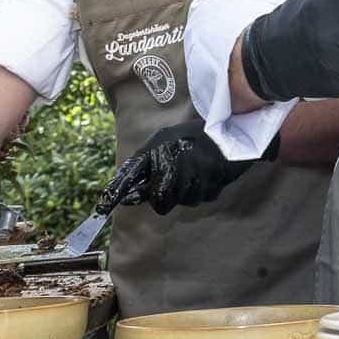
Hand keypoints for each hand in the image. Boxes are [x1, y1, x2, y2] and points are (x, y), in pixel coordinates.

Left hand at [100, 120, 275, 215]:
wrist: (236, 131)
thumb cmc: (198, 135)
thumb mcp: (166, 139)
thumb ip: (145, 161)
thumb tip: (125, 186)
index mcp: (160, 152)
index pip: (132, 176)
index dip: (117, 193)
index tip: (103, 207)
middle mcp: (174, 167)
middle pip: (160, 201)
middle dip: (164, 197)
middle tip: (174, 182)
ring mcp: (193, 179)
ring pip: (182, 202)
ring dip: (186, 192)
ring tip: (194, 173)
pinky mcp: (211, 187)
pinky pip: (201, 198)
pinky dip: (203, 190)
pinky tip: (207, 175)